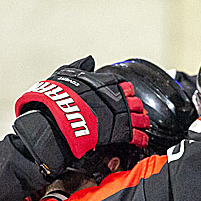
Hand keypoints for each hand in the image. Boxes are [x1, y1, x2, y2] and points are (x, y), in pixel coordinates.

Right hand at [14, 56, 149, 176]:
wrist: (56, 120)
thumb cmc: (56, 99)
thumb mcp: (64, 75)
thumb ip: (79, 67)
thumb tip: (89, 60)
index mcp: (102, 82)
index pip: (118, 83)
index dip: (121, 90)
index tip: (123, 93)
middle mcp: (113, 97)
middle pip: (131, 99)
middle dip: (134, 104)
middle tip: (137, 110)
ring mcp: (118, 115)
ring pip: (137, 116)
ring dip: (141, 120)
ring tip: (144, 124)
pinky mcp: (118, 132)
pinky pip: (134, 134)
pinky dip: (140, 138)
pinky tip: (142, 140)